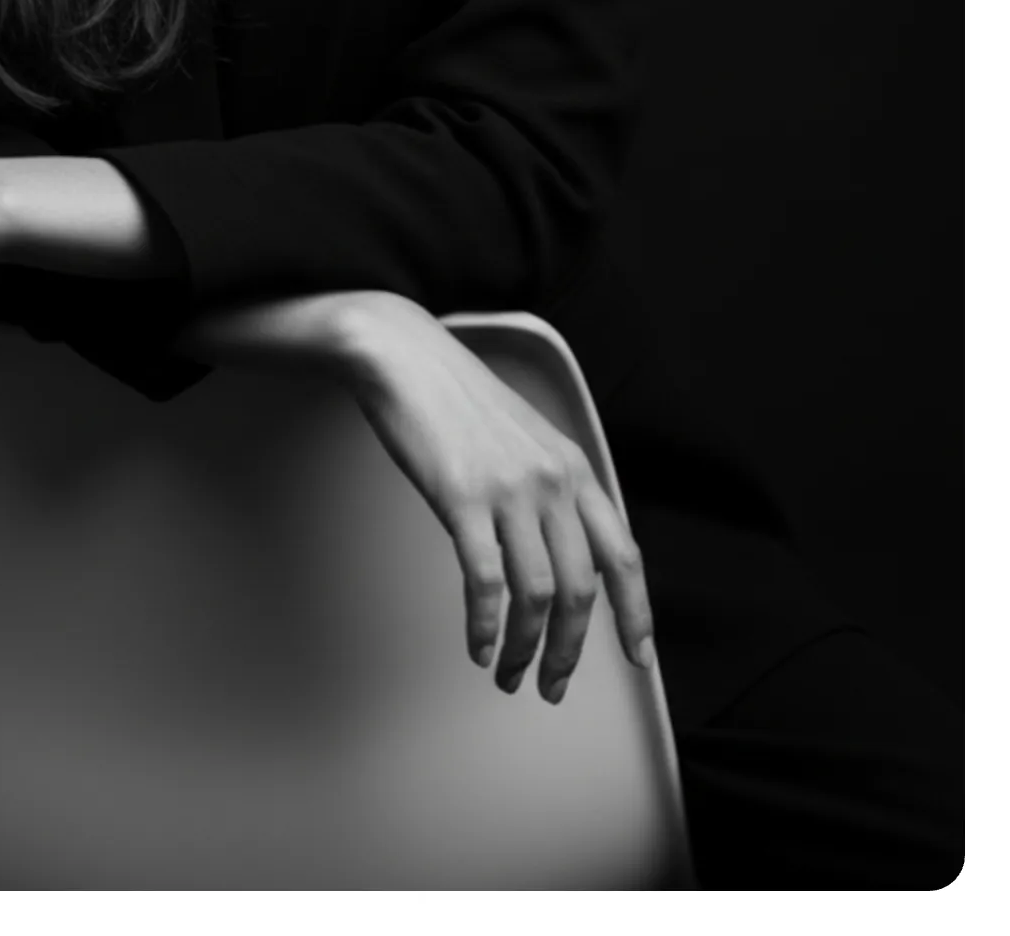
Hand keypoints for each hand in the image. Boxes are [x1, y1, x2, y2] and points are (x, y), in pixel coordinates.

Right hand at [339, 295, 656, 702]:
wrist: (403, 357)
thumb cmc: (455, 398)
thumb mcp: (526, 438)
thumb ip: (550, 489)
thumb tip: (560, 549)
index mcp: (575, 469)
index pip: (623, 555)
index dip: (636, 614)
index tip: (638, 656)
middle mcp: (553, 483)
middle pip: (581, 589)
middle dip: (569, 650)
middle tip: (553, 684)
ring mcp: (508, 490)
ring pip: (537, 594)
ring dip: (527, 648)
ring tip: (510, 674)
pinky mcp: (461, 498)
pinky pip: (485, 580)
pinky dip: (485, 624)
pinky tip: (479, 644)